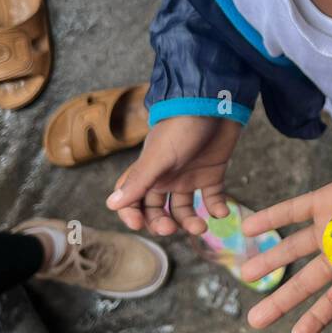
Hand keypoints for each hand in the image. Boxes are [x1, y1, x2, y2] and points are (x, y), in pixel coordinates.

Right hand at [106, 115, 241, 235]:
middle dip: (162, 223)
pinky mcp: (211, 174)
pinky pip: (212, 199)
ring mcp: (189, 176)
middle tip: (173, 229)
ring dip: (190, 222)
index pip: (132, 200)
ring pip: (184, 210)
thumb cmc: (182, 126)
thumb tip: (111, 206)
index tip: (139, 224)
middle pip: (157, 210)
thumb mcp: (159, 156)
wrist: (215, 103)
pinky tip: (221, 212)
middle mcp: (166, 177)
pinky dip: (216, 208)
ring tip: (202, 226)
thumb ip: (138, 182)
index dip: (132, 215)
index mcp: (148, 172)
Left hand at [238, 155, 331, 332]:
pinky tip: (247, 227)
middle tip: (254, 320)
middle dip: (281, 300)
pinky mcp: (327, 200)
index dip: (316, 319)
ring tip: (245, 275)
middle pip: (306, 280)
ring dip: (270, 259)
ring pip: (294, 247)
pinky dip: (271, 217)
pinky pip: (294, 210)